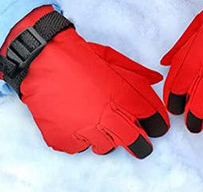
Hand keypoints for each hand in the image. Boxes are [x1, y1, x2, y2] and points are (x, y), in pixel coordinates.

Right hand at [18, 25, 168, 157]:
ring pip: (106, 147)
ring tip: (99, 121)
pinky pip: (79, 147)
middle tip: (138, 140)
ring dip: (107, 137)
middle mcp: (107, 118)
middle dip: (140, 143)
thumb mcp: (113, 58)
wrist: (45, 59)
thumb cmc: (79, 56)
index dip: (158, 123)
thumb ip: (136, 72)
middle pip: (135, 142)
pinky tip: (76, 119)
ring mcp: (85, 132)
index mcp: (123, 97)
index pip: (152, 119)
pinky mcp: (65, 140)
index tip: (157, 126)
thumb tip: (156, 79)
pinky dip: (80, 137)